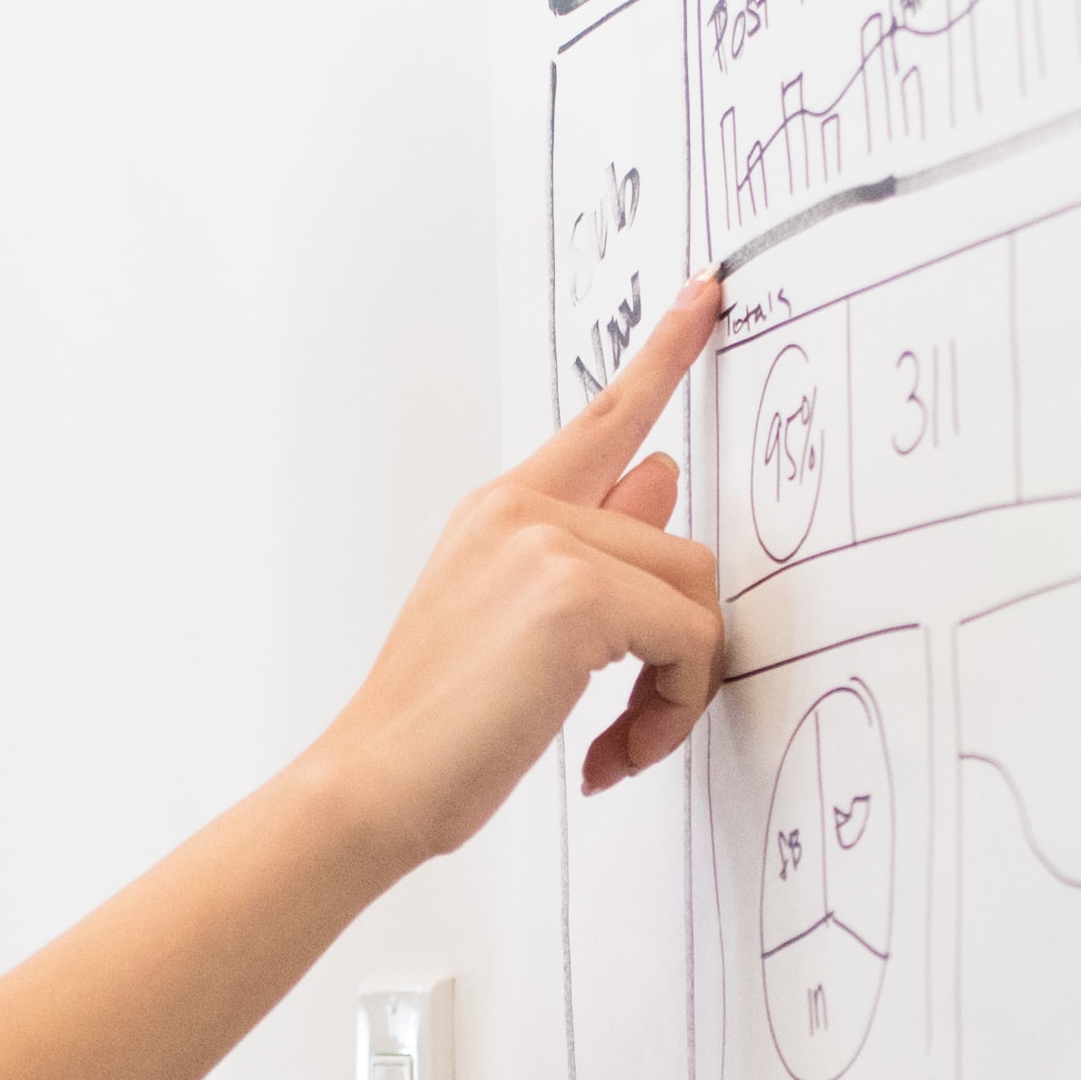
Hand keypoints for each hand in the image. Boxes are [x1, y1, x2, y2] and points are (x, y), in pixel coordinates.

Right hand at [302, 277, 730, 862]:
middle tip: (635, 728)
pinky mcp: (576, 592)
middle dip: (680, 653)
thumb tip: (662, 481)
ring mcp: (547, 540)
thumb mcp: (519, 626)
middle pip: (683, 550)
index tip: (708, 295)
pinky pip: (689, 641)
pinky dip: (672, 711)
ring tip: (618, 744)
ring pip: (694, 597)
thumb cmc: (436, 727)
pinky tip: (609, 754)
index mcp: (502, 510)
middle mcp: (522, 508)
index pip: (605, 419)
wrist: (372, 784)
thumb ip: (596, 549)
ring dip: (679, 691)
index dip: (665, 355)